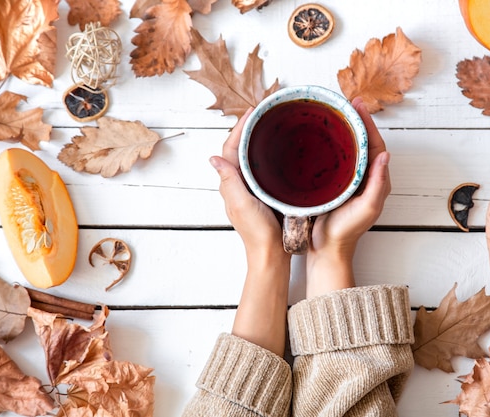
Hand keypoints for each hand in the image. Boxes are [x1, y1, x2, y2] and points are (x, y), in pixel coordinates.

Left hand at [210, 108, 288, 261]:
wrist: (271, 254)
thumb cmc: (258, 232)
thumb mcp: (242, 204)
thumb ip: (230, 181)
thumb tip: (213, 158)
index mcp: (231, 184)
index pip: (230, 149)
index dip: (239, 129)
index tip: (252, 112)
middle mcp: (237, 185)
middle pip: (238, 151)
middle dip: (246, 130)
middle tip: (260, 113)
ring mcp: (249, 190)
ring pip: (248, 159)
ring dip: (254, 141)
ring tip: (267, 126)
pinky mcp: (261, 195)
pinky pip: (259, 169)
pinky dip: (264, 155)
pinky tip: (276, 152)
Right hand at [306, 97, 390, 296]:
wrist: (327, 249)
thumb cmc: (346, 231)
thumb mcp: (366, 208)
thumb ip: (376, 184)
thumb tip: (385, 154)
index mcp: (376, 180)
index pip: (375, 144)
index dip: (368, 123)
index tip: (358, 104)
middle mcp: (365, 177)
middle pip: (364, 141)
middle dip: (357, 120)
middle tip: (347, 101)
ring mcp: (350, 180)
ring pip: (351, 148)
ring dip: (345, 129)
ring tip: (336, 112)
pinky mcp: (336, 183)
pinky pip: (338, 157)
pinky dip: (333, 143)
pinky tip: (322, 136)